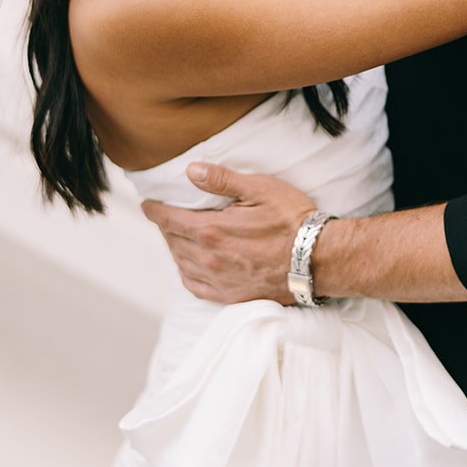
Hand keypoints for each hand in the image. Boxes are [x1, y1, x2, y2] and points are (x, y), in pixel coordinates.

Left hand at [141, 162, 317, 303]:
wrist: (318, 258)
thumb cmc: (292, 219)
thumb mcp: (260, 188)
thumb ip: (222, 180)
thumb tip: (191, 171)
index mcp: (211, 230)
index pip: (168, 220)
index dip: (154, 211)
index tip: (148, 205)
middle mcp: (209, 258)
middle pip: (173, 241)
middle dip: (165, 227)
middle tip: (165, 217)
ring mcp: (219, 280)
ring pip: (182, 263)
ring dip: (175, 248)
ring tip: (176, 237)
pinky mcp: (232, 295)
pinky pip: (195, 287)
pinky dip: (186, 273)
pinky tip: (189, 265)